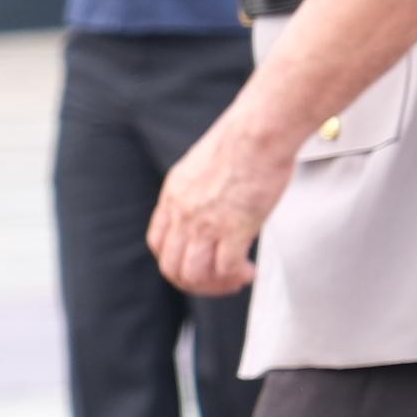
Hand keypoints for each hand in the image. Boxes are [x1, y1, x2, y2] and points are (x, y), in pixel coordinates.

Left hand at [149, 102, 297, 294]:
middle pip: (171, 267)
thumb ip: (200, 188)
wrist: (258, 131)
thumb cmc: (243, 140)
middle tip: (218, 280)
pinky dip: (237, 277)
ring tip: (235, 279)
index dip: (176, 260)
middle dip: (195, 282)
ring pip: (194, 275)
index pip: (158, 243)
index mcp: (173, 195)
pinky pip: (226, 269)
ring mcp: (205, 223)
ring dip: (215, 285)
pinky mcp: (233, 229)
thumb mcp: (203, 165)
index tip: (198, 262)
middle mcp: (183, 212)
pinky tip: (249, 271)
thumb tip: (213, 203)